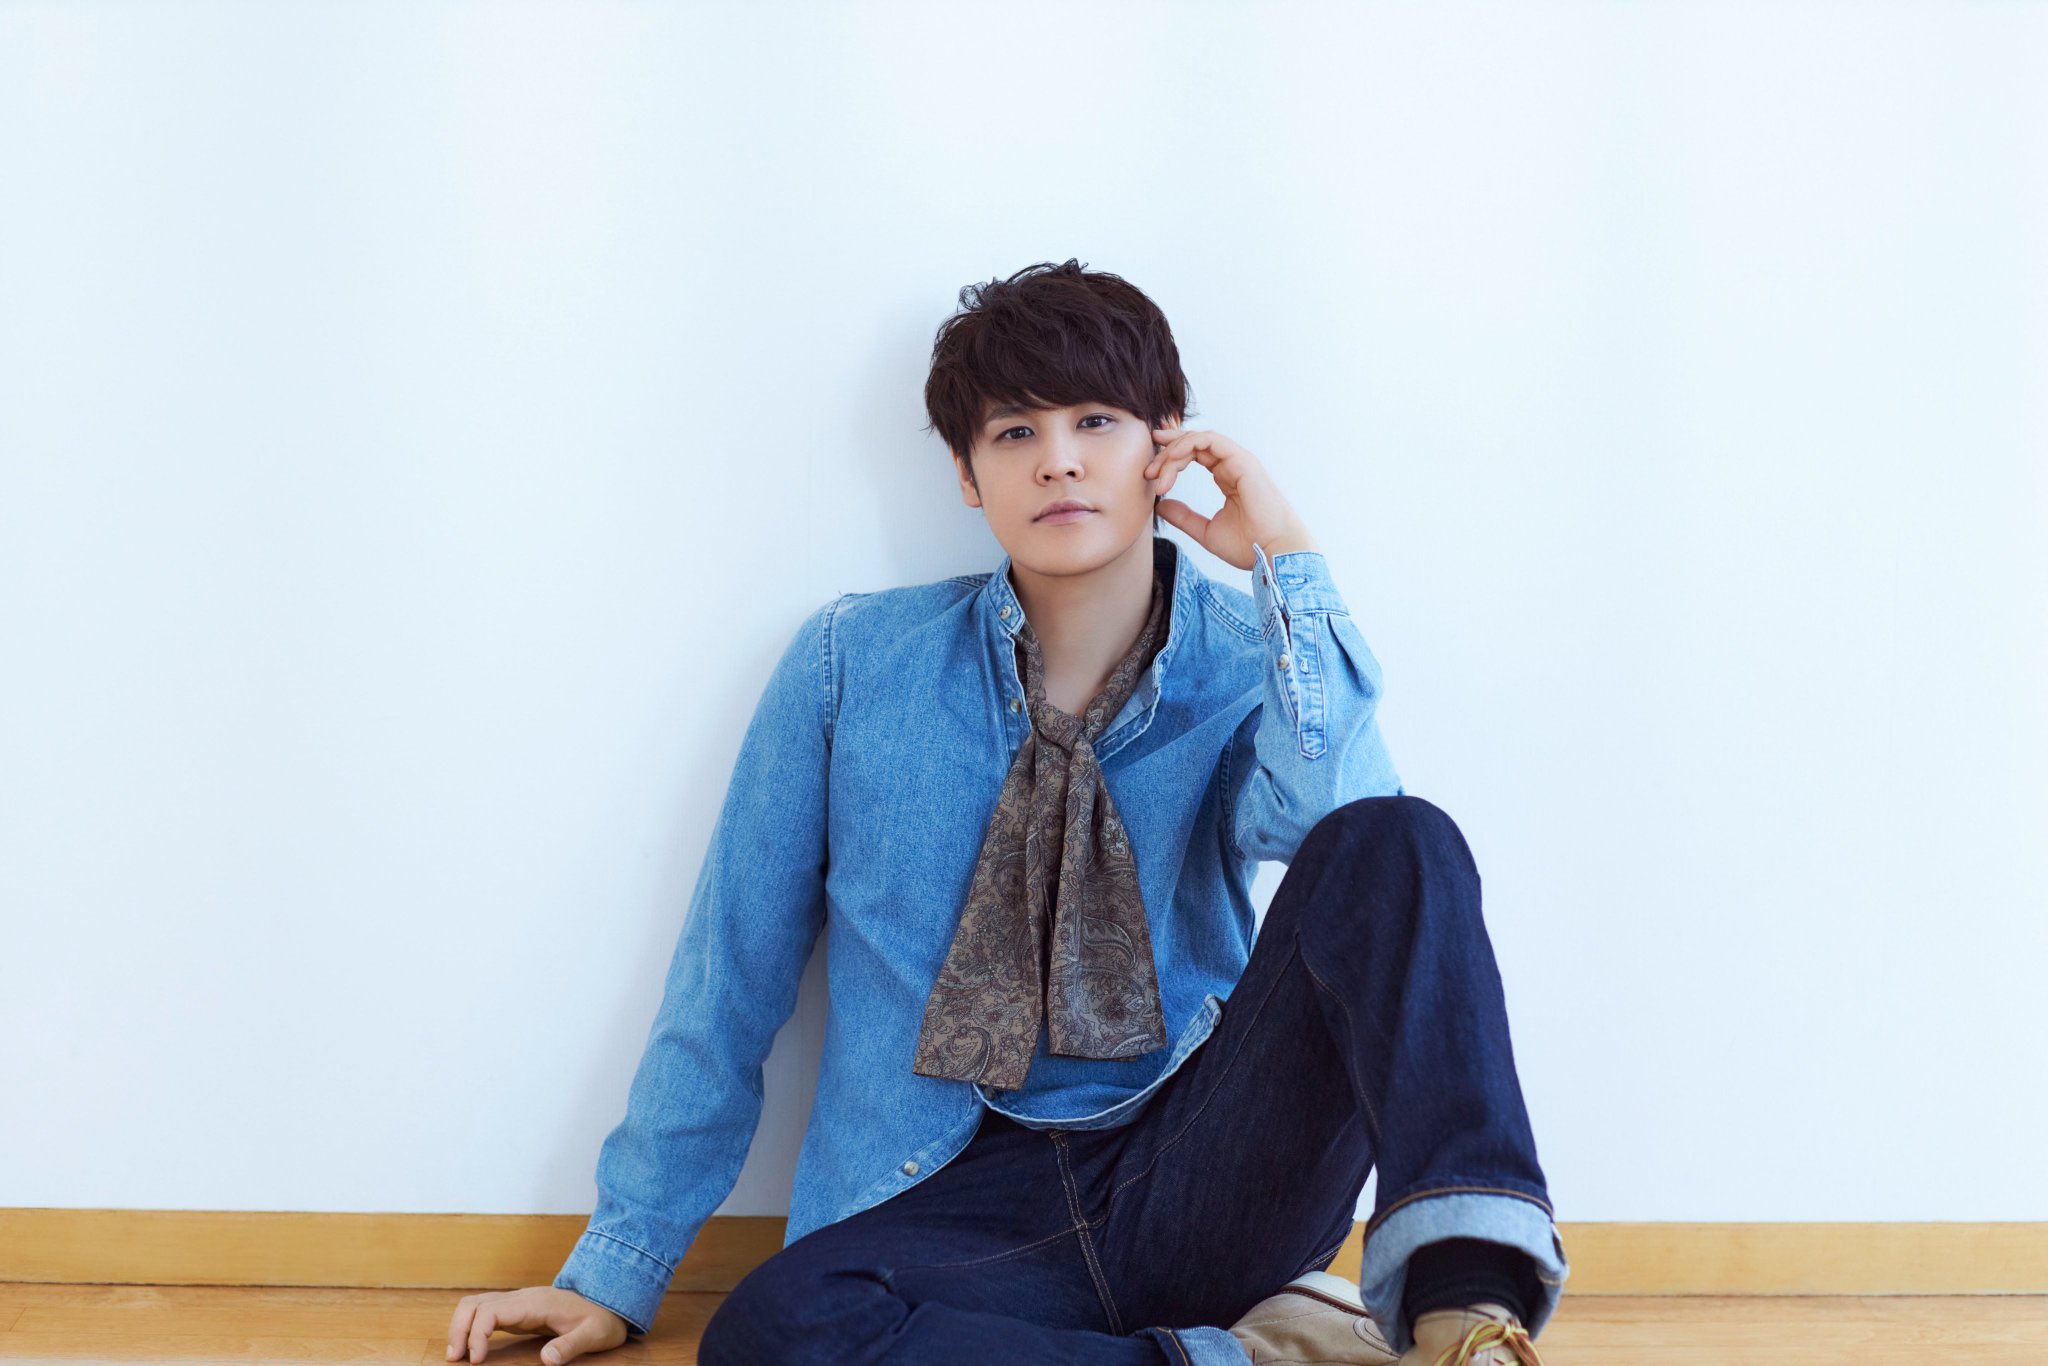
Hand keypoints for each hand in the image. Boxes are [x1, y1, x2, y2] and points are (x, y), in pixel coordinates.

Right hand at [445, 1285, 630, 1364]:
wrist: (609, 1304)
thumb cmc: (601, 1320)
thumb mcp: (593, 1335)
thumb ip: (570, 1346)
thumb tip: (546, 1360)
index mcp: (535, 1303)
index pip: (491, 1310)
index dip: (476, 1334)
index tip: (475, 1361)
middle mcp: (522, 1298)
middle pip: (475, 1303)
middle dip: (458, 1329)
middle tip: (454, 1359)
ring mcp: (518, 1302)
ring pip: (476, 1305)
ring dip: (460, 1327)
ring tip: (456, 1355)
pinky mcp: (517, 1311)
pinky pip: (485, 1313)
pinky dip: (470, 1327)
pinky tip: (470, 1348)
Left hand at [1145, 425, 1319, 569]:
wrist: (1272, 554)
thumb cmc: (1248, 546)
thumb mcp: (1205, 530)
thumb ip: (1184, 516)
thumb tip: (1160, 505)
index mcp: (1227, 477)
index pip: (1195, 454)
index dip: (1169, 458)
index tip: (1149, 475)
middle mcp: (1233, 465)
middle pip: (1193, 443)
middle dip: (1166, 452)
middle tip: (1148, 471)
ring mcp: (1239, 461)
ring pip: (1199, 439)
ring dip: (1173, 450)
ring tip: (1158, 471)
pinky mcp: (1243, 461)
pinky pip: (1211, 440)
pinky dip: (1188, 444)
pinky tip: (1172, 460)